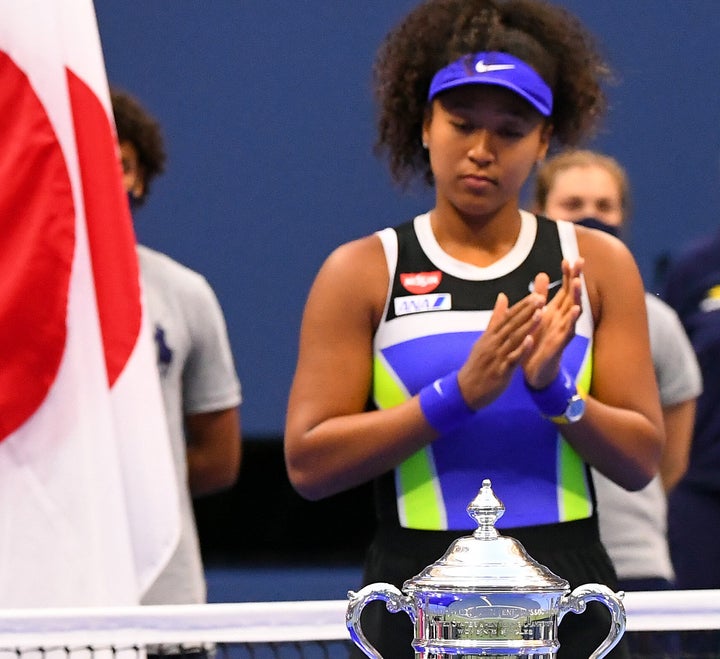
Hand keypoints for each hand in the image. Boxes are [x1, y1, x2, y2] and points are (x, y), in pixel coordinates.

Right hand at [458, 290, 543, 408]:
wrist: (466, 389)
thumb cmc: (477, 365)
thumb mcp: (484, 339)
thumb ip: (495, 319)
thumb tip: (502, 297)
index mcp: (490, 335)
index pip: (507, 317)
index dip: (522, 306)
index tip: (536, 295)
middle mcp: (493, 343)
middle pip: (511, 324)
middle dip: (527, 311)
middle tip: (541, 298)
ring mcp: (496, 356)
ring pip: (513, 339)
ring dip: (527, 326)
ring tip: (540, 314)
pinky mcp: (500, 371)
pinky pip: (511, 359)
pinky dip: (520, 349)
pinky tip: (530, 340)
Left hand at [523, 259, 582, 388]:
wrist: (535, 368)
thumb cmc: (539, 340)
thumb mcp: (538, 315)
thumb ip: (541, 295)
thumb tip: (543, 274)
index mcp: (556, 311)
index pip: (564, 289)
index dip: (567, 274)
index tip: (568, 259)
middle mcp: (563, 319)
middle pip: (572, 295)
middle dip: (576, 278)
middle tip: (580, 261)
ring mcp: (563, 331)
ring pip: (573, 311)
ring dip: (577, 296)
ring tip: (578, 282)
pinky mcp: (560, 343)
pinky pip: (568, 331)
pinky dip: (572, 321)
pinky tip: (576, 311)